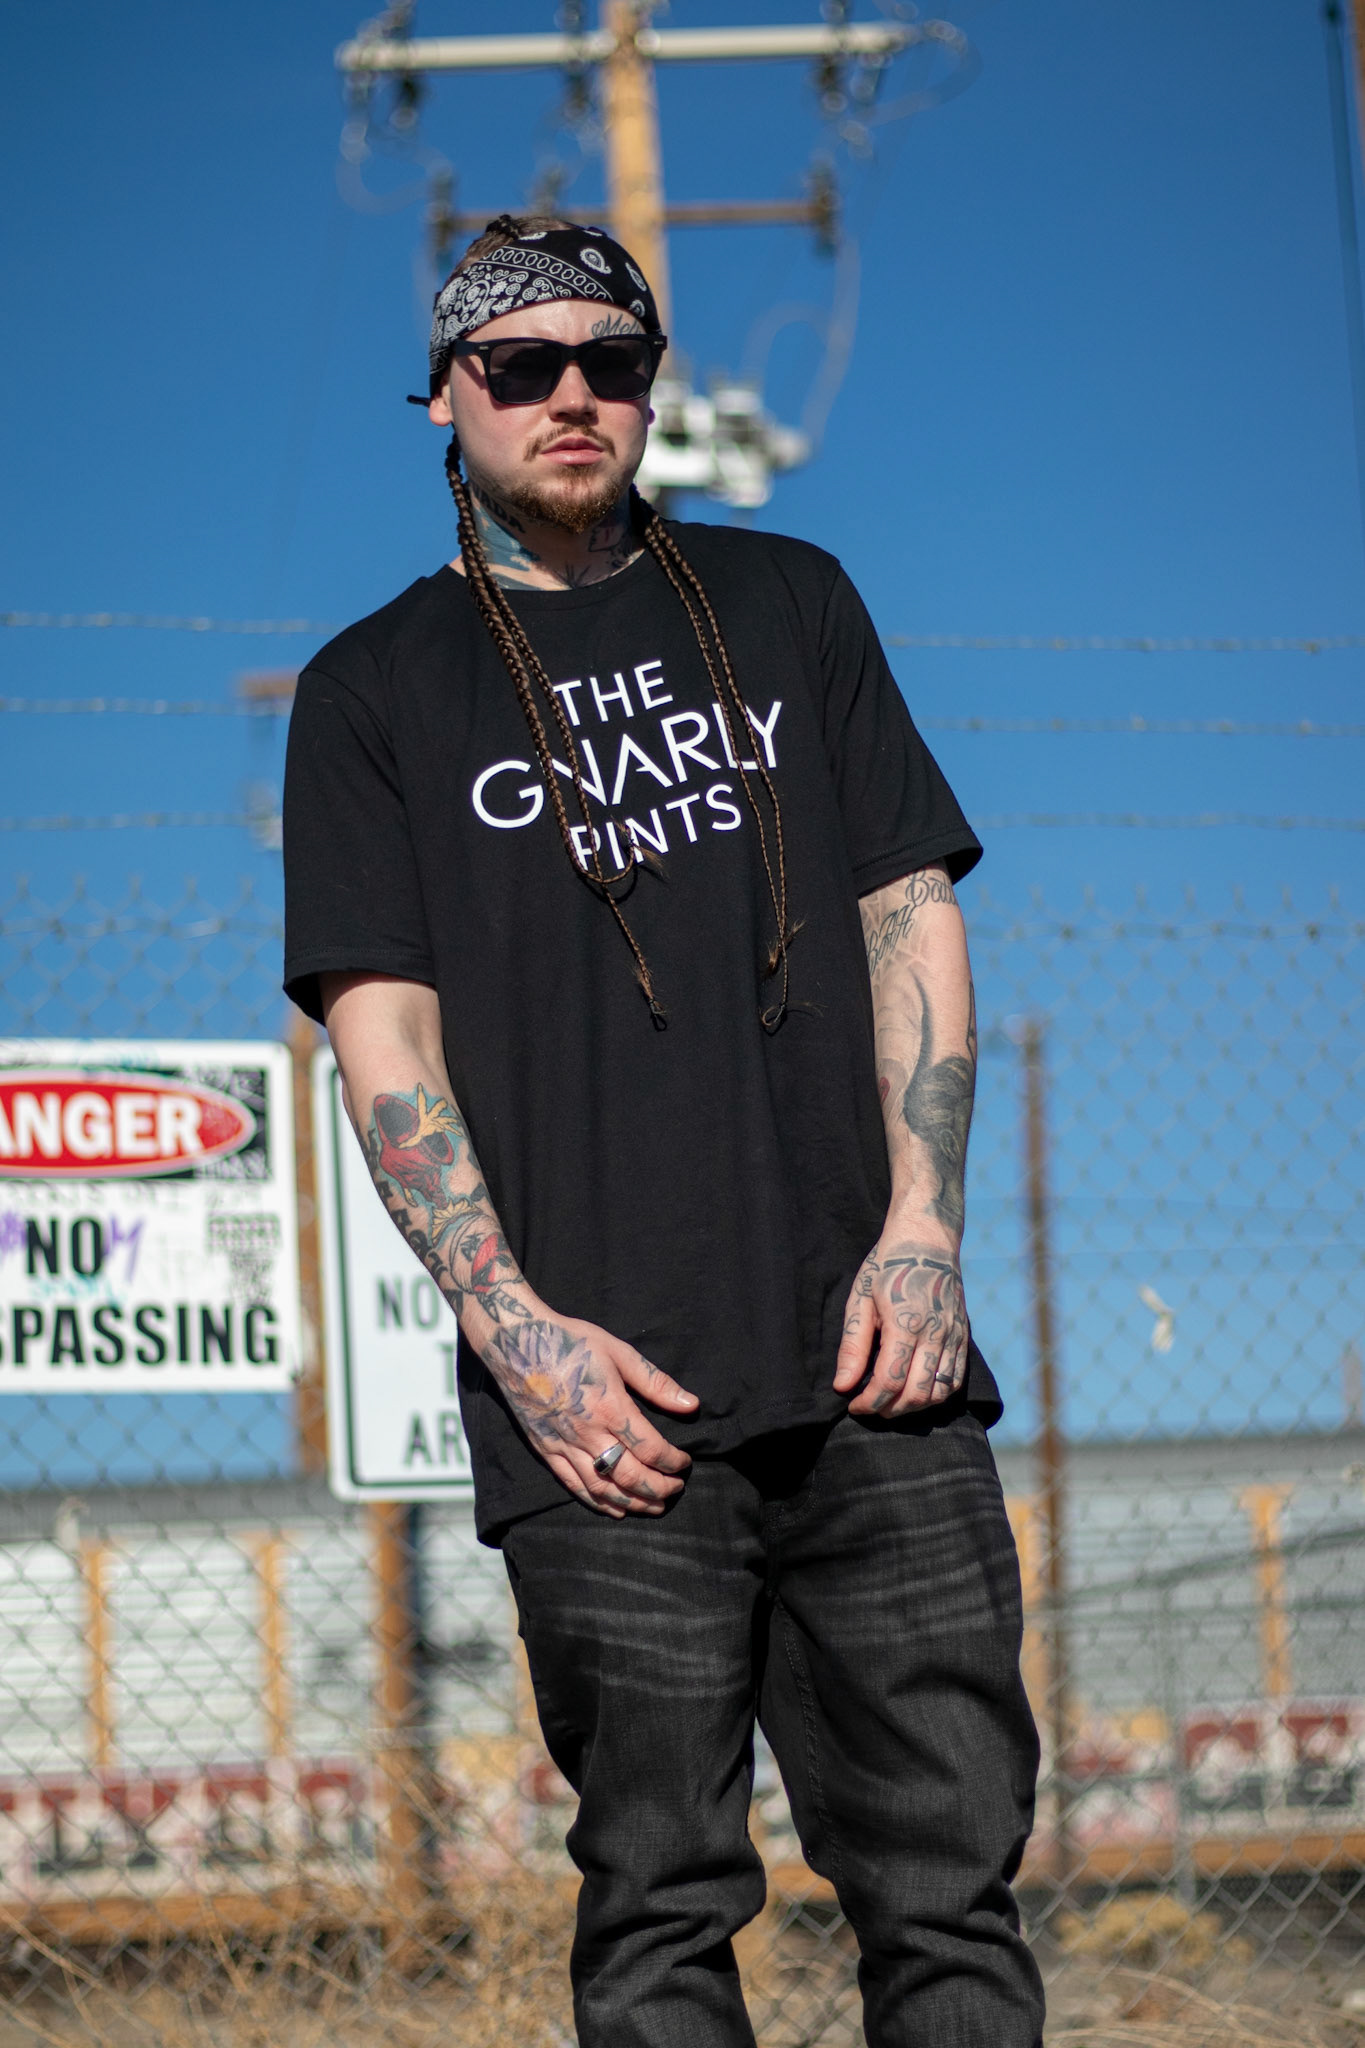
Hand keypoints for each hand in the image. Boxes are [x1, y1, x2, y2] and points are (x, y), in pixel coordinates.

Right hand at [484, 1311, 697, 1516]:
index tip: (685, 1463)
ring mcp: (563, 1445)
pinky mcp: (545, 1450)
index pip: (650, 1449)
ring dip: (633, 1503)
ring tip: (654, 1507)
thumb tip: (692, 1405)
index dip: (673, 1462)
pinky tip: (616, 1509)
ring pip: (603, 1488)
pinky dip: (598, 1502)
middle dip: (659, 1488)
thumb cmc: (571, 1341)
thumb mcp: (618, 1352)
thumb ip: (656, 1382)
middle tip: (676, 1489)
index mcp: (610, 1407)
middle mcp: (587, 1433)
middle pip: (630, 1476)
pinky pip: (574, 1485)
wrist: (516, 1342)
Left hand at [833, 1232, 968, 1416]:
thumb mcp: (860, 1300)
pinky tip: (915, 1392)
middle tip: (869, 1407)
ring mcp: (953, 1337)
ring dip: (913, 1407)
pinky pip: (954, 1380)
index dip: (869, 1402)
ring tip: (890, 1403)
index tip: (853, 1405)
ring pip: (939, 1393)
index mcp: (906, 1323)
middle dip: (889, 1409)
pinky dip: (935, 1395)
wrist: (927, 1240)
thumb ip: (852, 1346)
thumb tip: (843, 1385)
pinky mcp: (962, 1337)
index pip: (890, 1381)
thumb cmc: (887, 1267)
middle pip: (916, 1394)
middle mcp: (935, 1334)